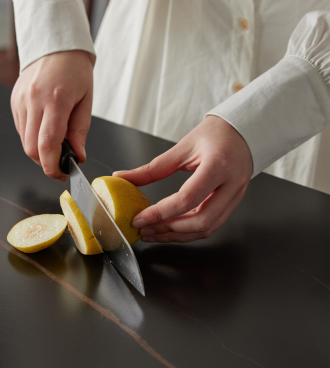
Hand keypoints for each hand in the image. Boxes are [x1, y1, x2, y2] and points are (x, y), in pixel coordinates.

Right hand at [11, 50, 93, 180]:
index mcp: (56, 99)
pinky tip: (44, 130)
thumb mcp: (86, 100)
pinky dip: (33, 138)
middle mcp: (34, 100)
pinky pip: (21, 130)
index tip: (61, 174)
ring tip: (55, 144)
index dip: (52, 166)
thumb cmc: (75, 71)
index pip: (47, 144)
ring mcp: (21, 101)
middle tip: (60, 164)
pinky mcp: (14, 101)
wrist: (55, 46)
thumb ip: (80, 131)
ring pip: (24, 142)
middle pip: (31, 148)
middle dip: (45, 163)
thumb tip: (77, 156)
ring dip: (39, 151)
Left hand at [113, 116, 252, 242]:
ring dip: (178, 235)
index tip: (139, 219)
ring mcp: (236, 197)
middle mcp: (232, 185)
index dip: (161, 213)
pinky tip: (170, 229)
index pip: (188, 198)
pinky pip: (211, 224)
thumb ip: (153, 168)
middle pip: (201, 221)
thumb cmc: (216, 134)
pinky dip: (189, 231)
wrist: (244, 132)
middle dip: (169, 230)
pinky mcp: (233, 204)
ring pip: (207, 228)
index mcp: (219, 165)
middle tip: (145, 230)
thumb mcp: (182, 147)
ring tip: (153, 233)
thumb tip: (123, 177)